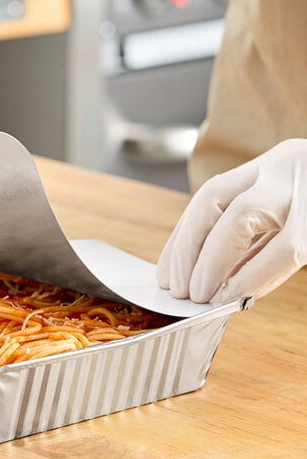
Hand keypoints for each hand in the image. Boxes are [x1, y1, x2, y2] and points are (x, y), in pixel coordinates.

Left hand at [157, 138, 306, 303]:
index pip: (210, 196)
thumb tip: (207, 273)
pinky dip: (261, 274)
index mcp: (275, 162)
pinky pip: (290, 247)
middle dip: (192, 250)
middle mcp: (291, 162)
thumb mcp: (292, 207)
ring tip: (205, 296)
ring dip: (221, 264)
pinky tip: (240, 294)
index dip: (182, 237)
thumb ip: (257, 232)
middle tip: (180, 290)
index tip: (166, 272)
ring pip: (253, 221)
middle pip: (220, 202)